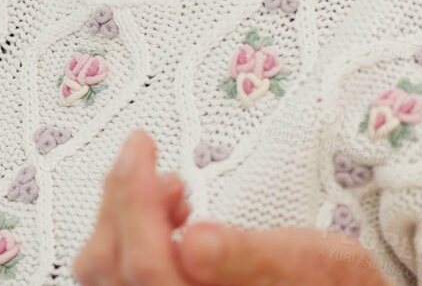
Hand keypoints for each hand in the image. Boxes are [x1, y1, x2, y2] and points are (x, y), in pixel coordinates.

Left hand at [75, 130, 388, 285]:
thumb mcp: (317, 264)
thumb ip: (251, 256)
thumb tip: (196, 243)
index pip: (146, 267)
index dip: (133, 201)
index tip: (140, 149)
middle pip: (110, 268)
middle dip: (123, 201)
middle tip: (148, 158)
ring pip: (105, 272)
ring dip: (124, 217)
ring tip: (171, 192)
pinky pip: (120, 276)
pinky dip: (129, 236)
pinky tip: (167, 220)